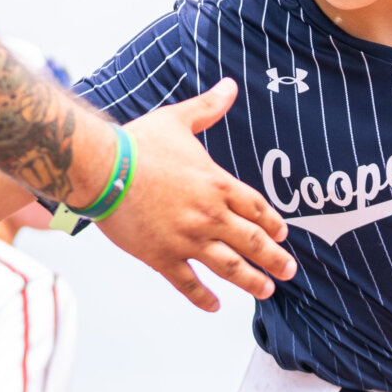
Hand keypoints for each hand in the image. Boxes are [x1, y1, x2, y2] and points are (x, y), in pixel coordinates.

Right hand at [98, 79, 294, 311]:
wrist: (101, 168)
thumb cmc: (137, 143)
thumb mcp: (178, 119)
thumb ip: (208, 108)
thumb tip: (229, 85)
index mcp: (218, 184)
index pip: (257, 208)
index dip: (273, 224)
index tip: (282, 235)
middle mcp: (210, 215)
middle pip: (253, 242)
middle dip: (275, 259)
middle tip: (289, 271)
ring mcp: (188, 240)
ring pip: (229, 267)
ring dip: (251, 281)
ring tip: (266, 290)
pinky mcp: (162, 257)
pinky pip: (189, 283)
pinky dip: (204, 298)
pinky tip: (215, 305)